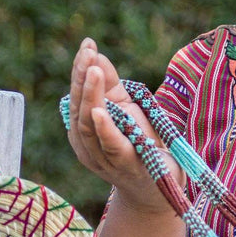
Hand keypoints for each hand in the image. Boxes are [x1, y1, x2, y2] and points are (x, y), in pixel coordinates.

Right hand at [67, 38, 182, 213]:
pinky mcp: (127, 167)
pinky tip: (100, 111)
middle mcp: (87, 146)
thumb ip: (111, 85)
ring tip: (92, 70)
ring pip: (89, 126)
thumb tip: (95, 54)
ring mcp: (105, 159)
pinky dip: (104, 129)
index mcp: (84, 130)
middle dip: (81, 79)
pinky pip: (111, 147)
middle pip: (78, 109)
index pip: (77, 96)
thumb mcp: (127, 110)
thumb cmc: (140, 147)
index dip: (79, 71)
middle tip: (88, 53)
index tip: (87, 44)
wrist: (158, 192)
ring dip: (90, 96)